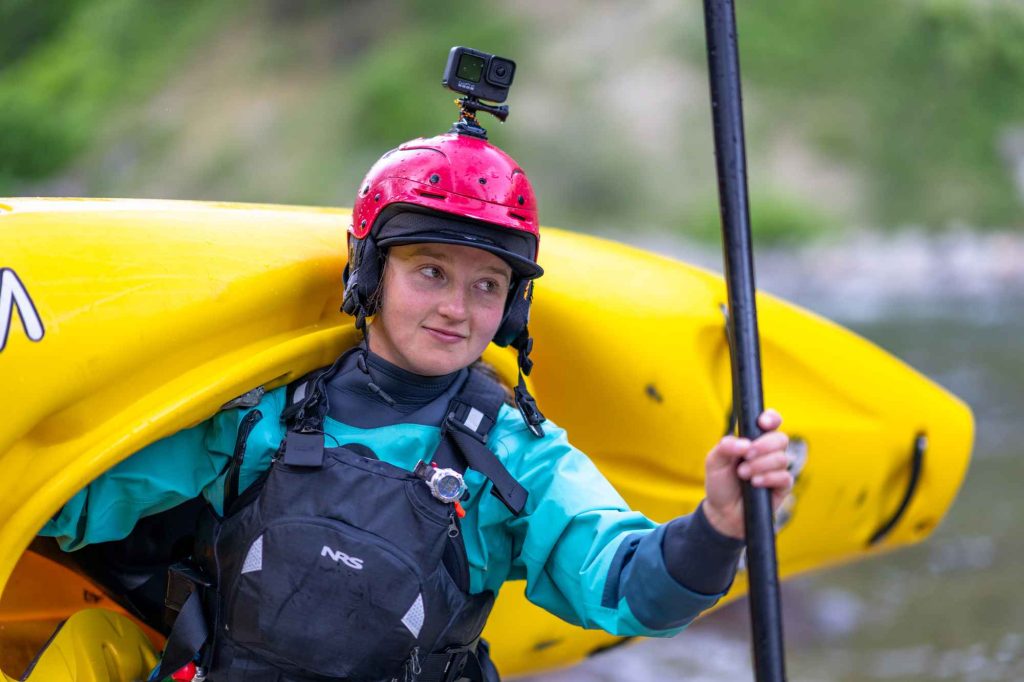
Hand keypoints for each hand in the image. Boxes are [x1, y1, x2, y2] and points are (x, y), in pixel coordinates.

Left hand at [701, 409, 793, 539]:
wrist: (722, 512)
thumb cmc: (720, 483)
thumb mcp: (714, 462)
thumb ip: (725, 447)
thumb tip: (744, 443)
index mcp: (753, 440)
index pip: (771, 422)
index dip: (771, 418)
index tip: (762, 423)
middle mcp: (768, 453)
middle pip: (780, 438)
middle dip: (763, 446)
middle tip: (746, 456)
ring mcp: (776, 469)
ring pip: (782, 458)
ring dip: (761, 465)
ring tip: (743, 474)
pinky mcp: (781, 487)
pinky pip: (785, 477)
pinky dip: (769, 478)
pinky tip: (755, 483)